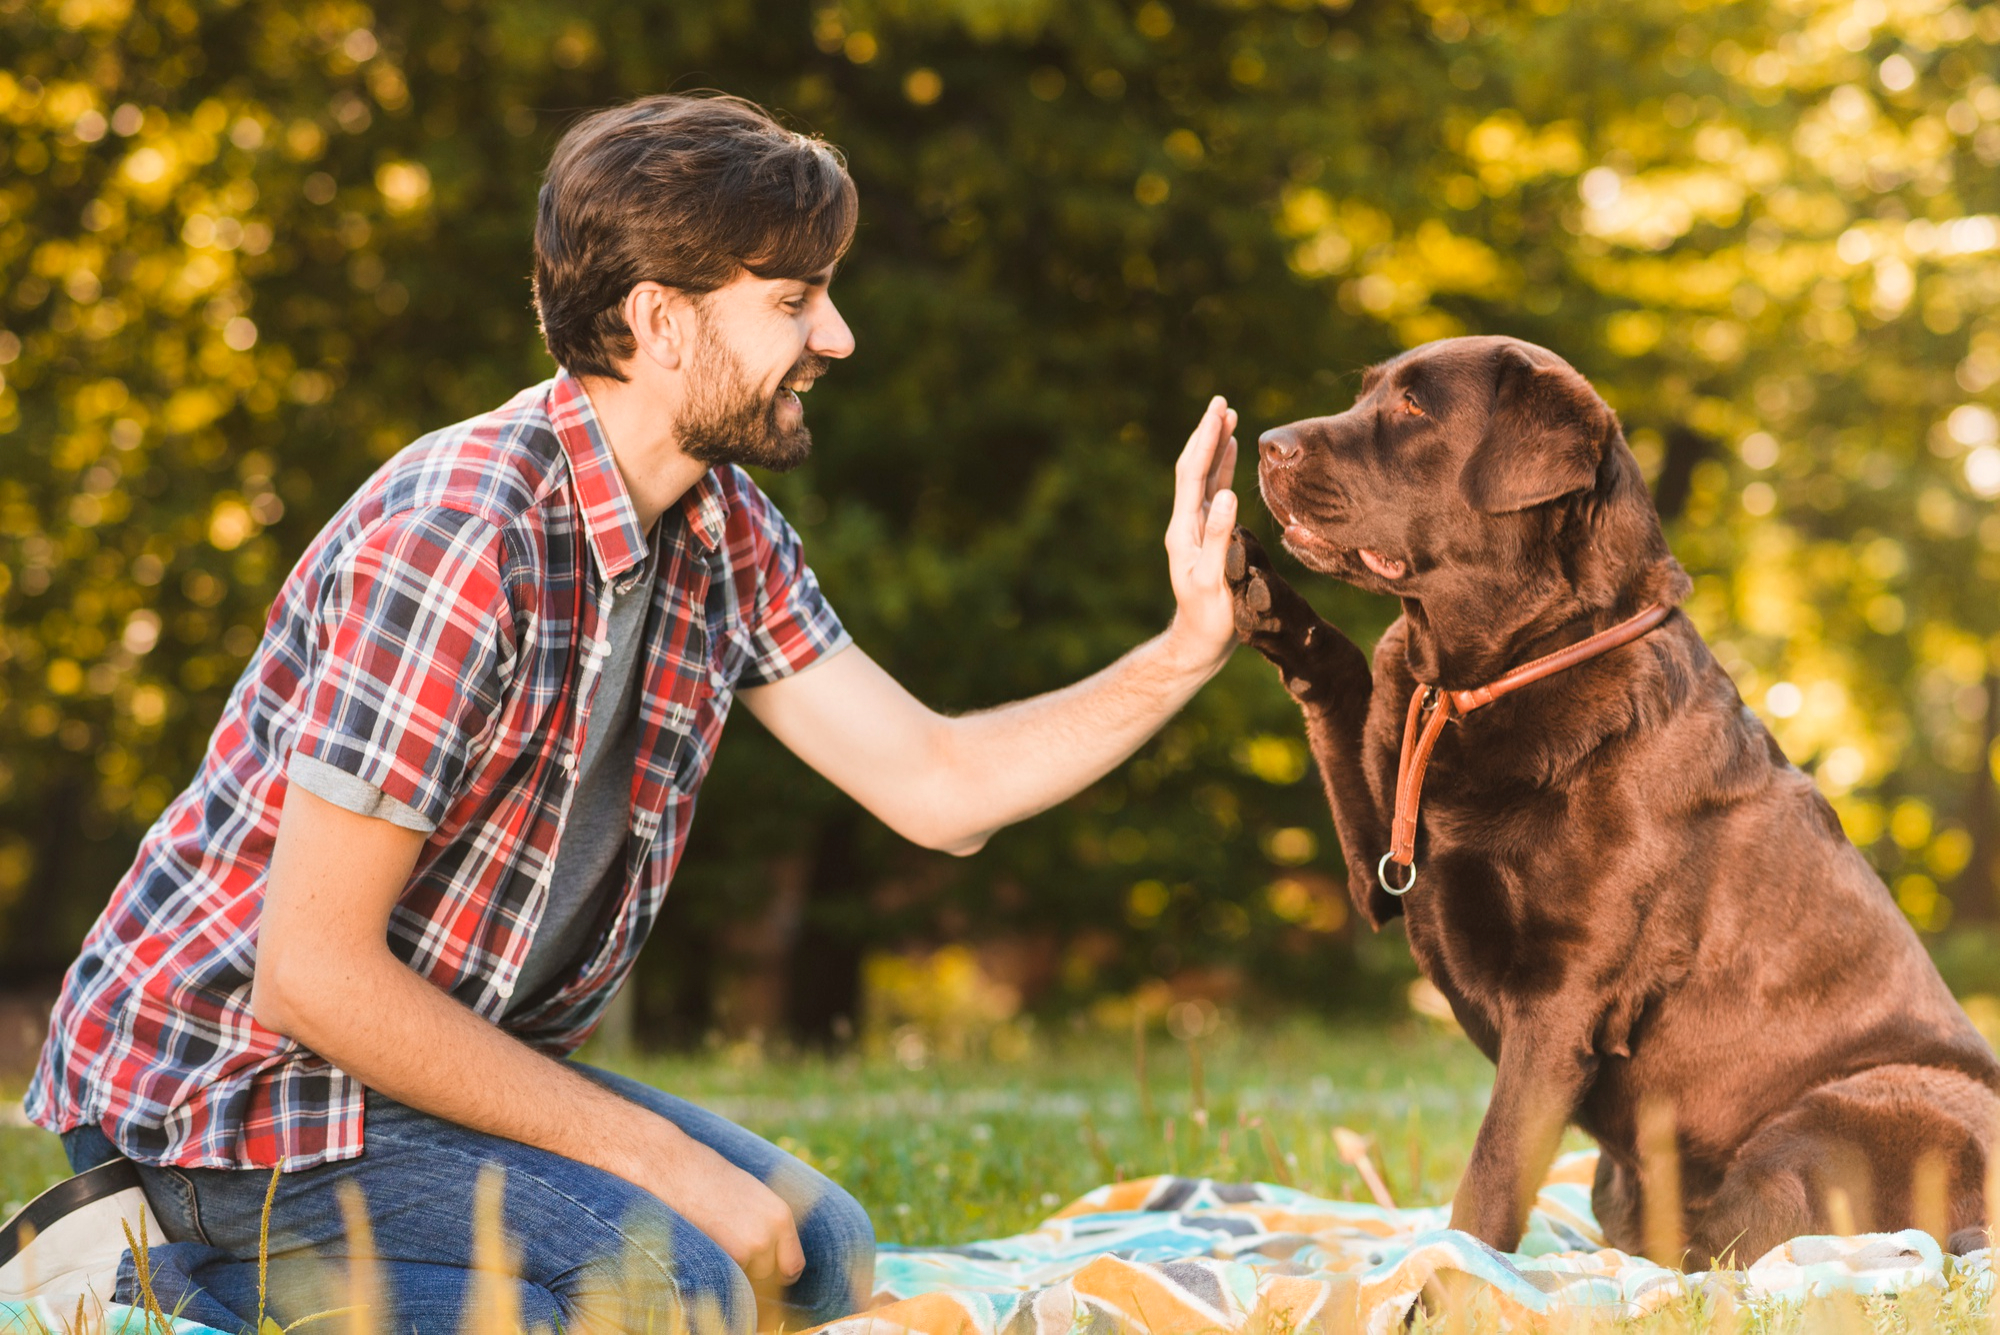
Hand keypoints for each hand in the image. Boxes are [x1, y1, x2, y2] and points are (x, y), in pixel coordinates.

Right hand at [644, 1128, 804, 1287]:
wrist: (676, 1169)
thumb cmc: (711, 1179)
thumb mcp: (752, 1196)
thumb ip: (766, 1226)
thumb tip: (770, 1260)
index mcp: (781, 1216)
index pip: (793, 1265)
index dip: (780, 1273)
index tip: (770, 1274)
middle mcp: (770, 1234)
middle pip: (766, 1273)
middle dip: (750, 1266)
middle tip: (727, 1240)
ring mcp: (748, 1247)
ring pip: (744, 1278)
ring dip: (731, 1267)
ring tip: (713, 1235)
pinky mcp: (725, 1257)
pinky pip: (724, 1278)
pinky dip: (713, 1268)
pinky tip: (703, 1242)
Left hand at [1162, 395, 1239, 672]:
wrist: (1200, 643)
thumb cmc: (1209, 618)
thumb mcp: (1213, 579)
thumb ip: (1218, 537)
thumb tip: (1224, 495)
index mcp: (1183, 530)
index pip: (1192, 474)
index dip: (1204, 441)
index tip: (1217, 412)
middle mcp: (1185, 524)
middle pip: (1194, 468)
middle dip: (1207, 434)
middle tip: (1221, 403)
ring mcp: (1195, 528)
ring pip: (1204, 478)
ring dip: (1215, 447)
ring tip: (1227, 417)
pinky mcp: (1208, 536)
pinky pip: (1213, 493)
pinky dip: (1221, 469)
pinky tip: (1230, 453)